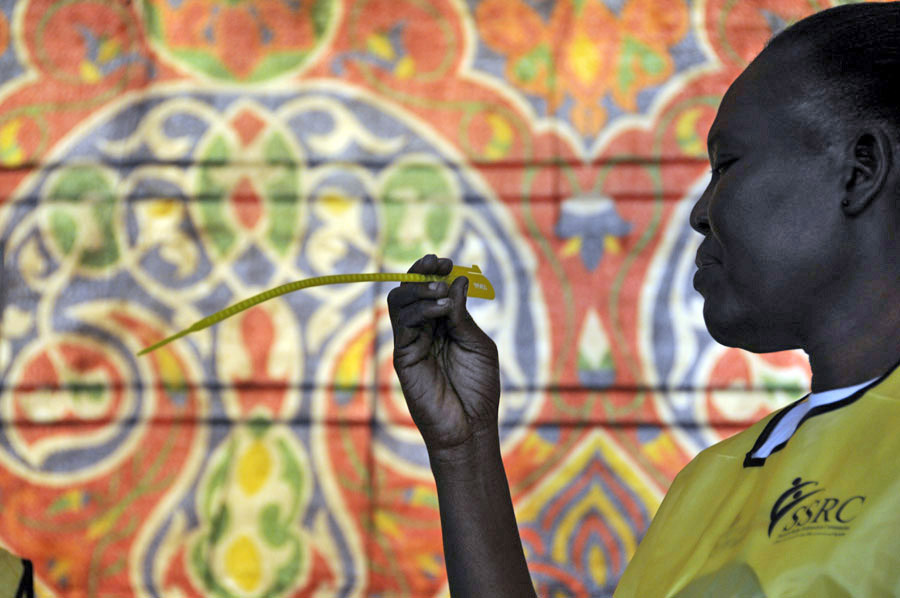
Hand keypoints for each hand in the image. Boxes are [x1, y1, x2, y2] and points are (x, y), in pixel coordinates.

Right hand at [387, 254, 500, 453]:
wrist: (470, 427)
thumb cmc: (479, 388)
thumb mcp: (478, 344)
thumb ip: (462, 315)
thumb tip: (456, 279)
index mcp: (443, 325)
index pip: (430, 290)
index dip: (434, 272)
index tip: (446, 260)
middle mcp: (423, 331)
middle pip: (410, 290)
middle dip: (421, 271)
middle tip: (438, 262)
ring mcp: (411, 343)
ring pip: (400, 301)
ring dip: (419, 288)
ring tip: (441, 289)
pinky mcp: (403, 356)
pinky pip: (402, 323)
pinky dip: (420, 309)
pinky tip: (441, 309)